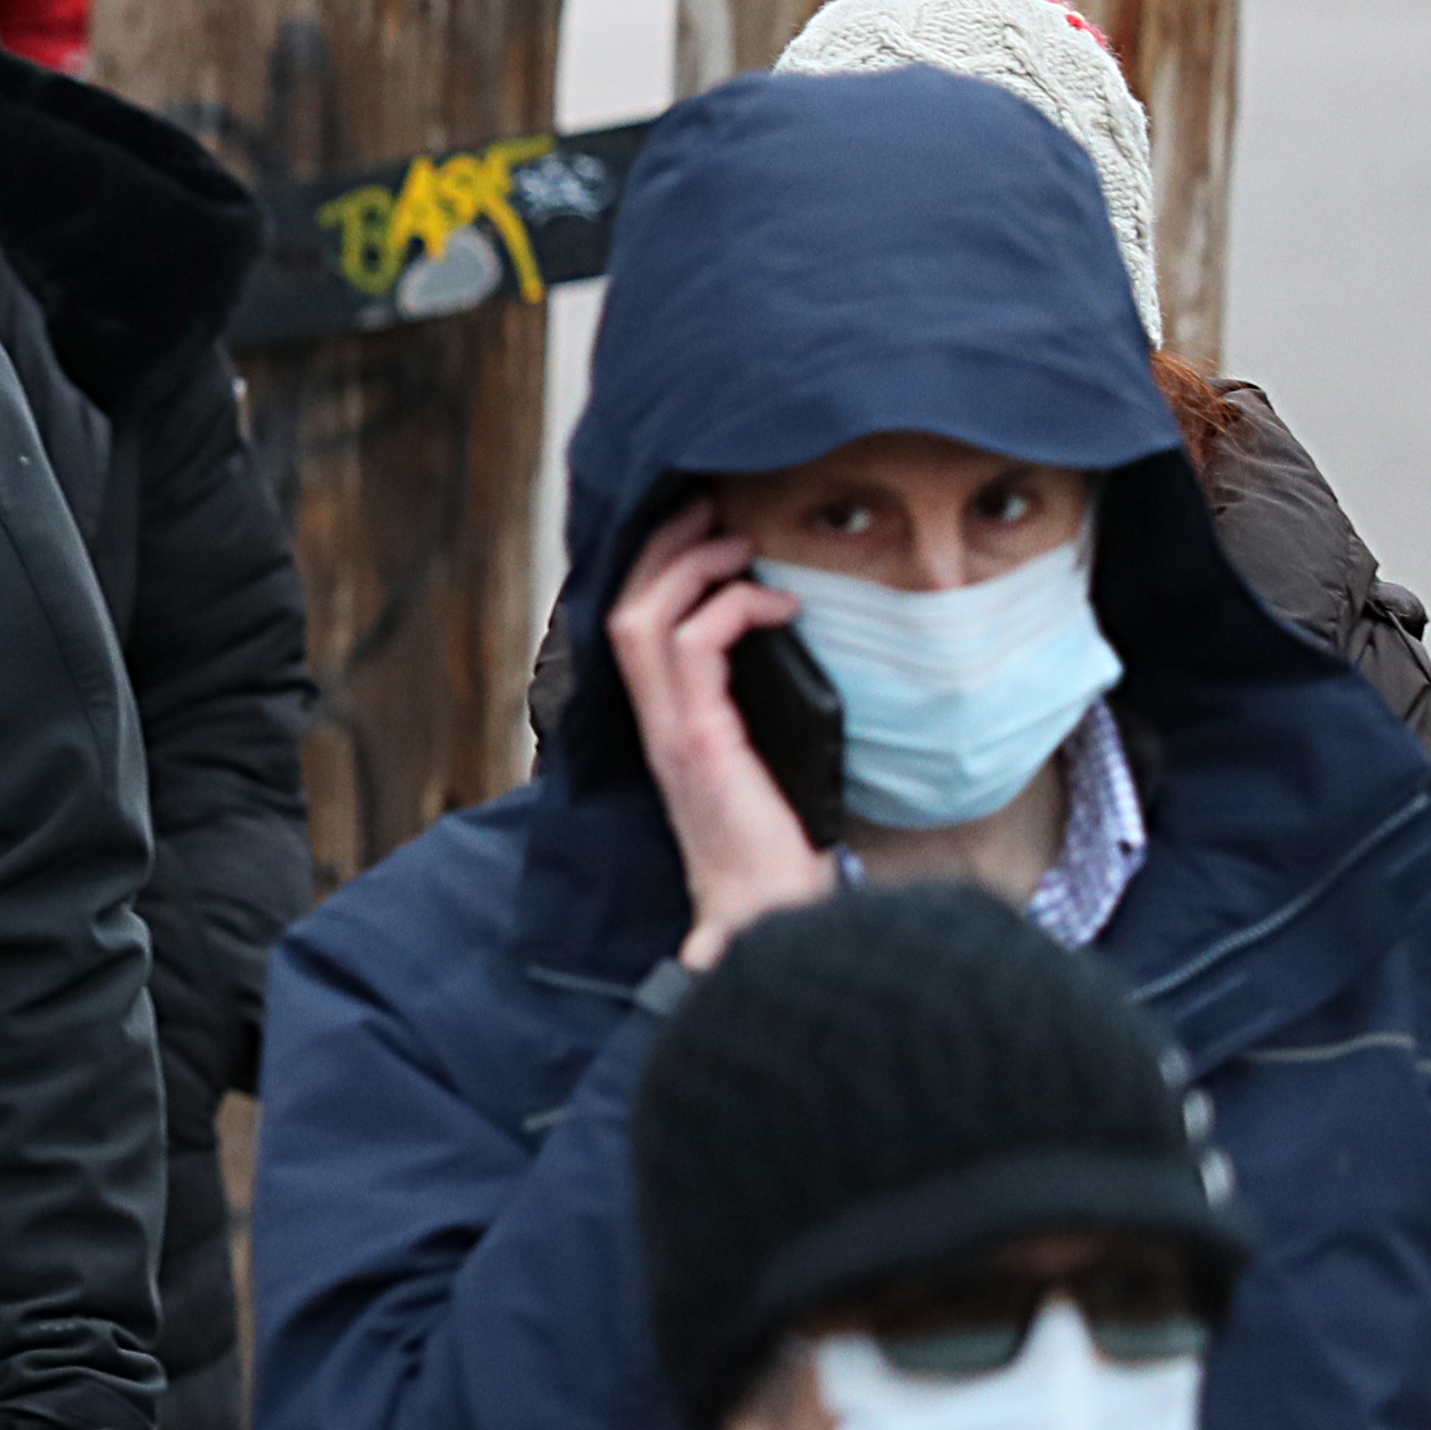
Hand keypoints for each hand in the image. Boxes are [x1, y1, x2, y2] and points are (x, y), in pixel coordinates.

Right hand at [604, 504, 832, 967]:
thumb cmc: (778, 860)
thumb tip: (804, 665)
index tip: (704, 533)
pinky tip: (779, 606)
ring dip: (691, 564)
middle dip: (664, 546)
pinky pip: (696, 644)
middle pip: (626, 607)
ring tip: (739, 541)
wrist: (769, 921)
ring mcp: (672, 730)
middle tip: (709, 508)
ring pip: (645, 616)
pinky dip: (733, 607)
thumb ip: (765, 723)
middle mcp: (657, 724)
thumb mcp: (769, 773)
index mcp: (669, 728)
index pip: (635, 630)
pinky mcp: (700, 739)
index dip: (657, 571)